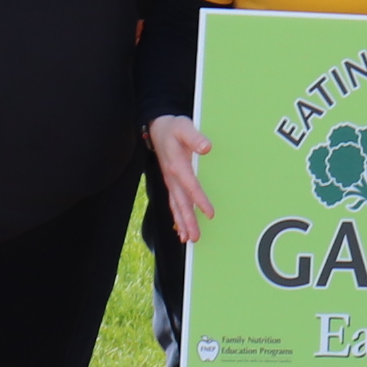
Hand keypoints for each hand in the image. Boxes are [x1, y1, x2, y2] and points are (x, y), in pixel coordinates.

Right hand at [146, 117, 212, 246]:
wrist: (157, 127)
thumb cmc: (173, 128)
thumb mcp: (185, 127)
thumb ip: (195, 137)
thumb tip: (207, 148)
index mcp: (177, 165)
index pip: (191, 186)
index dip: (200, 201)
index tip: (210, 214)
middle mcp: (172, 177)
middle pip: (181, 203)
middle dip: (188, 221)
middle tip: (195, 238)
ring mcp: (170, 181)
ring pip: (176, 205)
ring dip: (182, 222)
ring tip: (189, 239)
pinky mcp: (171, 182)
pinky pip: (174, 202)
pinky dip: (177, 215)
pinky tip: (181, 228)